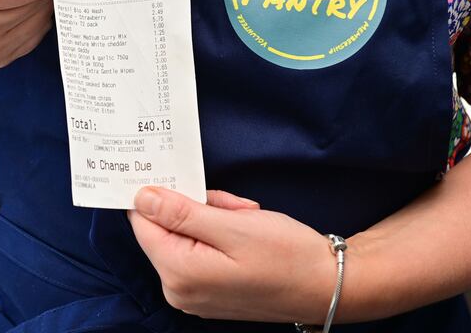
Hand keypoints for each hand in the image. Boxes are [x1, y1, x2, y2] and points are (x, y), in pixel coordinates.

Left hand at [127, 187, 334, 323]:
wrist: (328, 286)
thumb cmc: (286, 256)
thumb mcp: (233, 226)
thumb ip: (181, 213)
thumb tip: (142, 197)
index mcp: (178, 272)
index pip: (142, 222)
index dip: (160, 194)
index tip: (184, 177)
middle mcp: (178, 289)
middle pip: (165, 227)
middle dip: (195, 206)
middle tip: (231, 204)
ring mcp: (193, 293)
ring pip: (185, 234)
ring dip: (212, 216)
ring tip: (245, 217)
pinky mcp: (208, 290)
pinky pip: (199, 248)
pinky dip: (219, 232)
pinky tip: (246, 229)